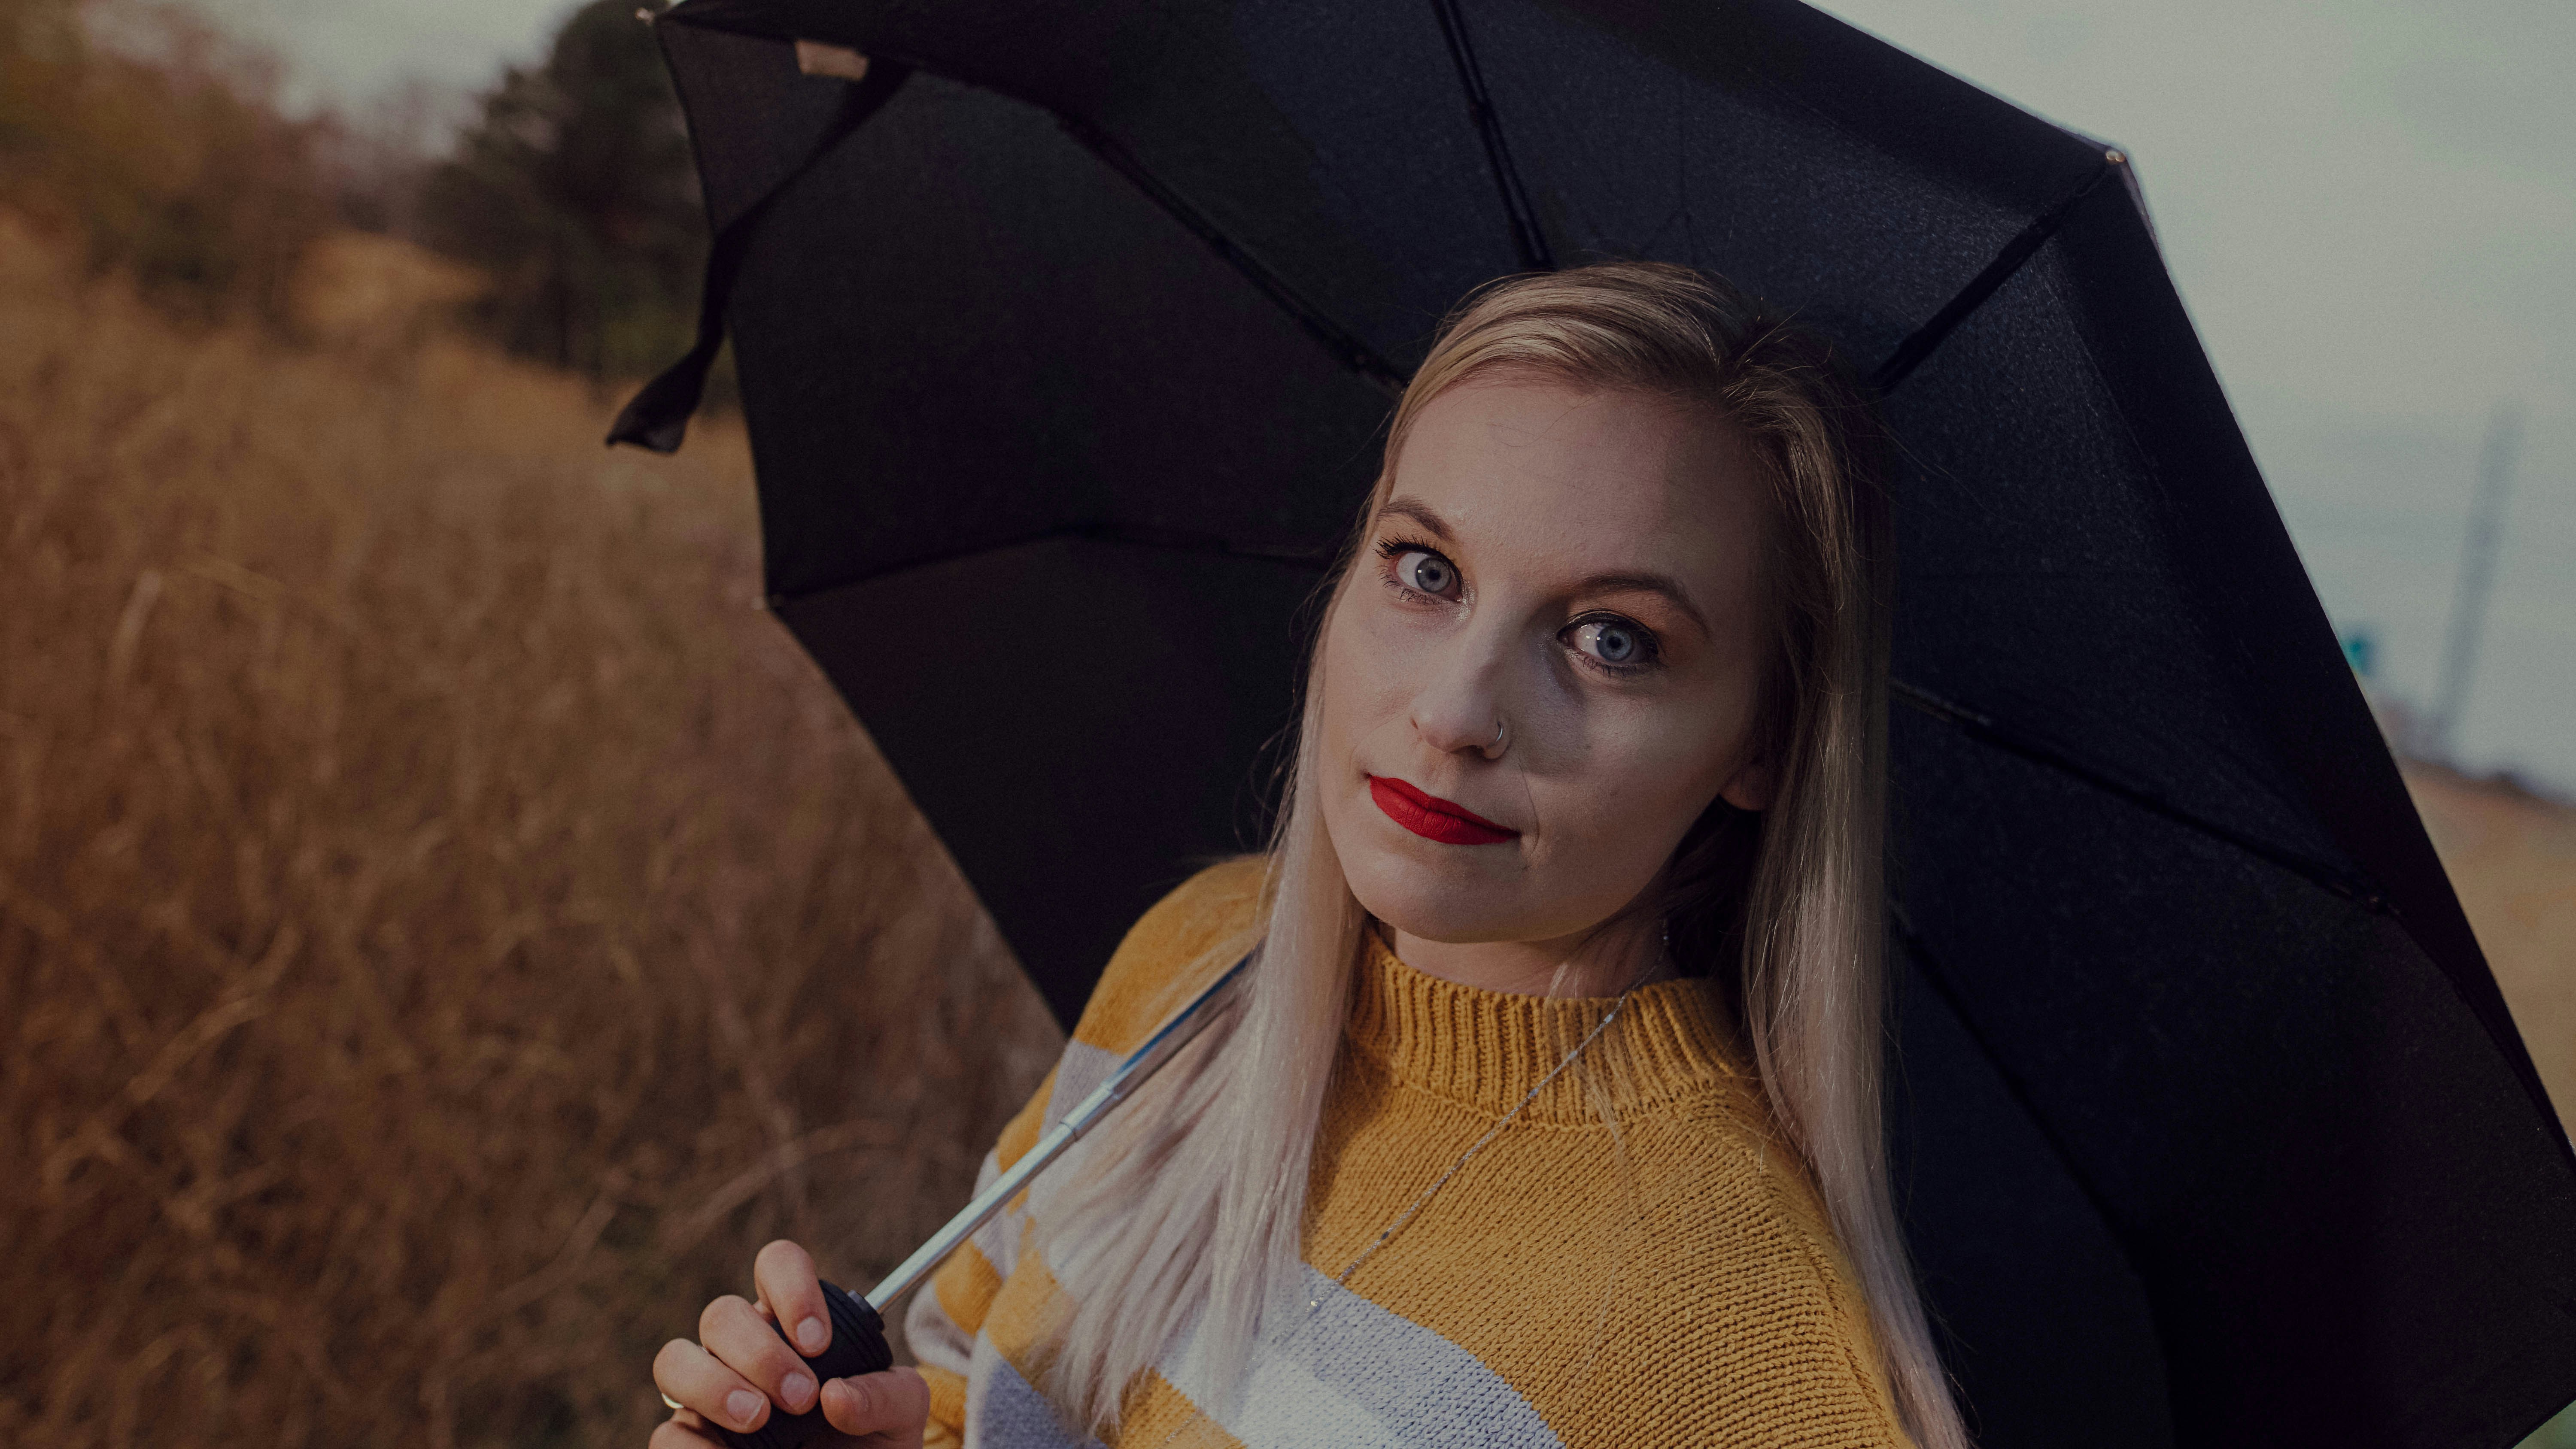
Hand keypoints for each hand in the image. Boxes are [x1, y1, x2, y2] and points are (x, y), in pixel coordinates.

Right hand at [651, 1239, 929, 1448]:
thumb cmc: (874, 1442)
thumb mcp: (900, 1413)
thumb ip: (885, 1395)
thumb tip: (836, 1395)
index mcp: (793, 1324)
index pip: (777, 1265)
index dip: (792, 1290)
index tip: (818, 1342)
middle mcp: (742, 1350)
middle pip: (721, 1314)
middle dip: (761, 1353)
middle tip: (801, 1396)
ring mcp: (707, 1394)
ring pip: (674, 1360)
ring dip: (714, 1385)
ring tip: (756, 1419)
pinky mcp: (689, 1441)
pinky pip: (667, 1434)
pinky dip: (695, 1446)